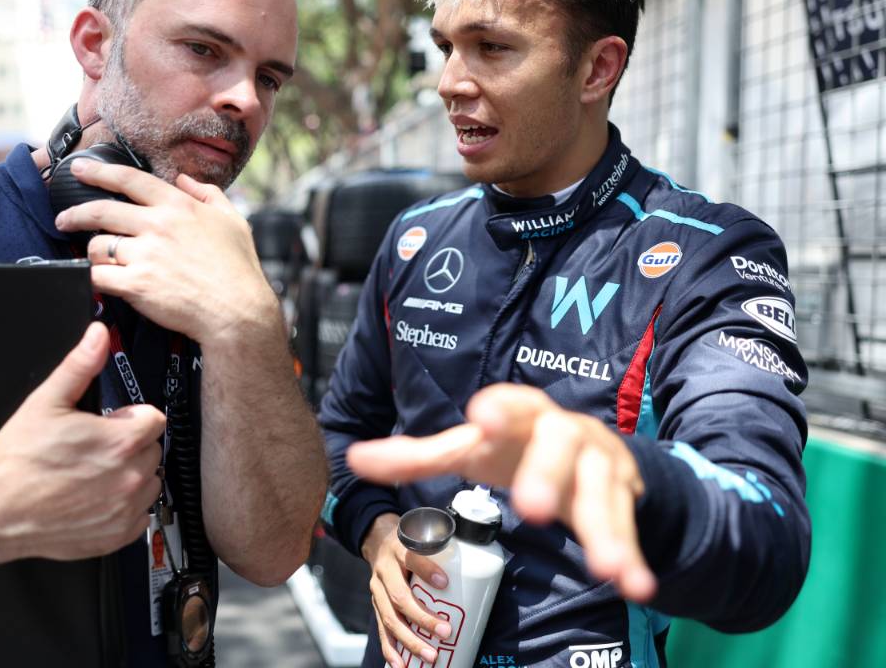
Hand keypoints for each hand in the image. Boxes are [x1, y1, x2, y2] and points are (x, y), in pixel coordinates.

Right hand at [0, 322, 165, 563]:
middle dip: (130, 445)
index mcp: (120, 441)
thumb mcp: (46, 402)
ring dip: (131, 476)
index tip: (114, 422)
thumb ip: (79, 365)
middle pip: (153, 449)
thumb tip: (97, 337)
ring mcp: (126, 508)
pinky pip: (140, 516)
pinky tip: (96, 499)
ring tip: (96, 474)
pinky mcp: (118, 535)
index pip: (154, 419)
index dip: (132, 417)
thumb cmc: (19, 462)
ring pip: (150, 482)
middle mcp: (131, 476)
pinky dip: (124, 508)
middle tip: (97, 449)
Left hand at [53, 160, 279, 347]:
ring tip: (94, 259)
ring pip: (98, 245)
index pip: (129, 180)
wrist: (237, 311)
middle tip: (63, 218)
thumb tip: (185, 179)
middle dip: (75, 214)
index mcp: (177, 206)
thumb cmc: (238, 269)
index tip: (79, 169)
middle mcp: (157, 225)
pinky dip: (92, 277)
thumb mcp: (232, 220)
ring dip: (92, 252)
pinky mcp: (136, 285)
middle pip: (101, 211)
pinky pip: (99, 276)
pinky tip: (94, 279)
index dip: (98, 171)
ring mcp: (145, 255)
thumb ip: (207, 194)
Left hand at [347, 384, 655, 602]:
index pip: (513, 404)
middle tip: (531, 508)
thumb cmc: (516, 447)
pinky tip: (635, 586)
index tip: (483, 417)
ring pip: (602, 494)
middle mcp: (566, 433)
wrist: (587, 452)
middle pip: (560, 447)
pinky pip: (629, 530)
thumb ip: (416, 455)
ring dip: (603, 530)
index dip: (501, 409)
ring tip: (602, 567)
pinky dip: (633, 557)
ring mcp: (600, 465)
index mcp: (524, 414)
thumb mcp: (470, 448)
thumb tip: (354, 458)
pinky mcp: (623, 500)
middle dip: (546, 475)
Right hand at [361, 513, 456, 667]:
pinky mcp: (376, 607)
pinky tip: (400, 666)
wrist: (379, 543)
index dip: (427, 570)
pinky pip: (382, 631)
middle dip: (423, 618)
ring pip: (390, 619)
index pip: (412, 559)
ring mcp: (377, 591)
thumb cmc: (410, 545)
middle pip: (400, 597)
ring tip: (430, 656)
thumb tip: (480, 567)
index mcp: (399, 551)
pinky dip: (390, 651)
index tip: (445, 582)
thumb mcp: (422, 539)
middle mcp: (384, 571)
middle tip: (445, 632)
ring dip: (410, 641)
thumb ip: (444, 549)